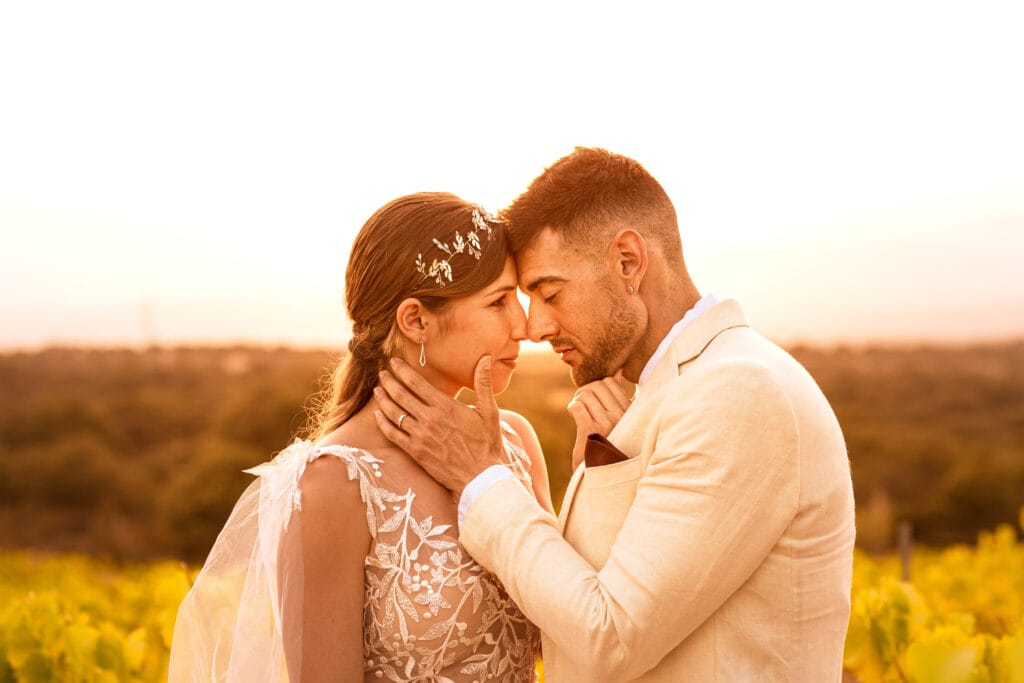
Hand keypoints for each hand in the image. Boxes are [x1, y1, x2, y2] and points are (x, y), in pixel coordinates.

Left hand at [374, 355, 504, 494]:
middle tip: (382, 373)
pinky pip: (393, 435)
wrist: (480, 477)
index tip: (394, 362)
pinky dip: (383, 423)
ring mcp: (420, 436)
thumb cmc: (486, 444)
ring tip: (377, 390)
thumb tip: (485, 358)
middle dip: (389, 381)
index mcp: (446, 407)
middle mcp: (430, 419)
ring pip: (394, 413)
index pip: (417, 383)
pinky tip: (378, 415)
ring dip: (383, 399)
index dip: (402, 370)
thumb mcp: (490, 411)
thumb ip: (483, 383)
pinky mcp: (415, 452)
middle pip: (401, 395)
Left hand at [568, 371, 631, 469]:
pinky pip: (577, 406)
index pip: (610, 382)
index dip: (596, 386)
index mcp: (629, 411)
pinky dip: (572, 408)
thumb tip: (618, 372)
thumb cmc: (609, 442)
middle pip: (596, 386)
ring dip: (577, 400)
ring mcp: (606, 424)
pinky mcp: (590, 432)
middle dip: (584, 391)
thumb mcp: (618, 418)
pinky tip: (574, 416)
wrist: (601, 472)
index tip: (593, 399)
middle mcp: (621, 416)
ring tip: (578, 412)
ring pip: (585, 394)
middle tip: (582, 404)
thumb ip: (617, 396)